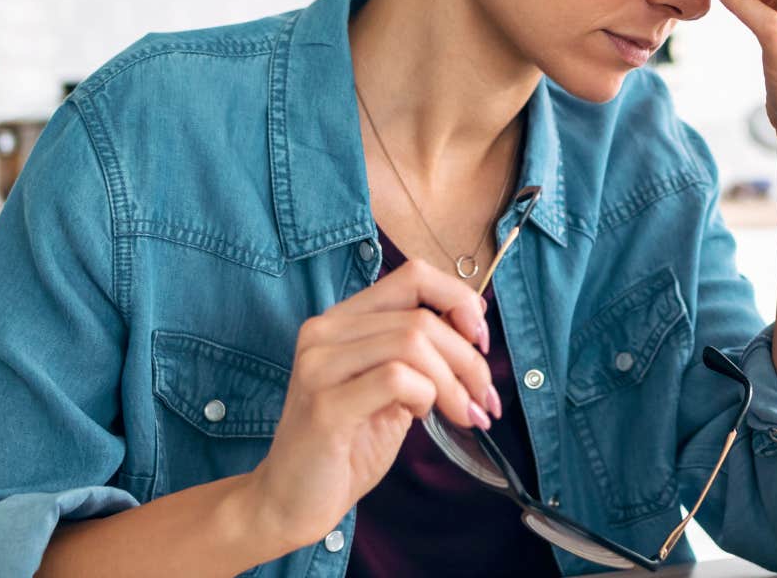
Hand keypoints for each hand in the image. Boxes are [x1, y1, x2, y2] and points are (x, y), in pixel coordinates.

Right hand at [250, 258, 502, 548]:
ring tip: (463, 414)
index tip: (481, 340)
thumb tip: (474, 330)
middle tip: (484, 399)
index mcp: (343, 320)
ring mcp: (319, 364)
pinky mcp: (324, 404)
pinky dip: (426, 397)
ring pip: (413, 343)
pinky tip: (420, 418)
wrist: (291, 501)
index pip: (413, 276)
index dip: (459, 300)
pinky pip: (396, 379)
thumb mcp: (391, 390)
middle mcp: (325, 331)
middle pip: (421, 316)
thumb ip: (419, 355)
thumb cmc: (346, 446)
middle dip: (469, 359)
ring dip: (454, 383)